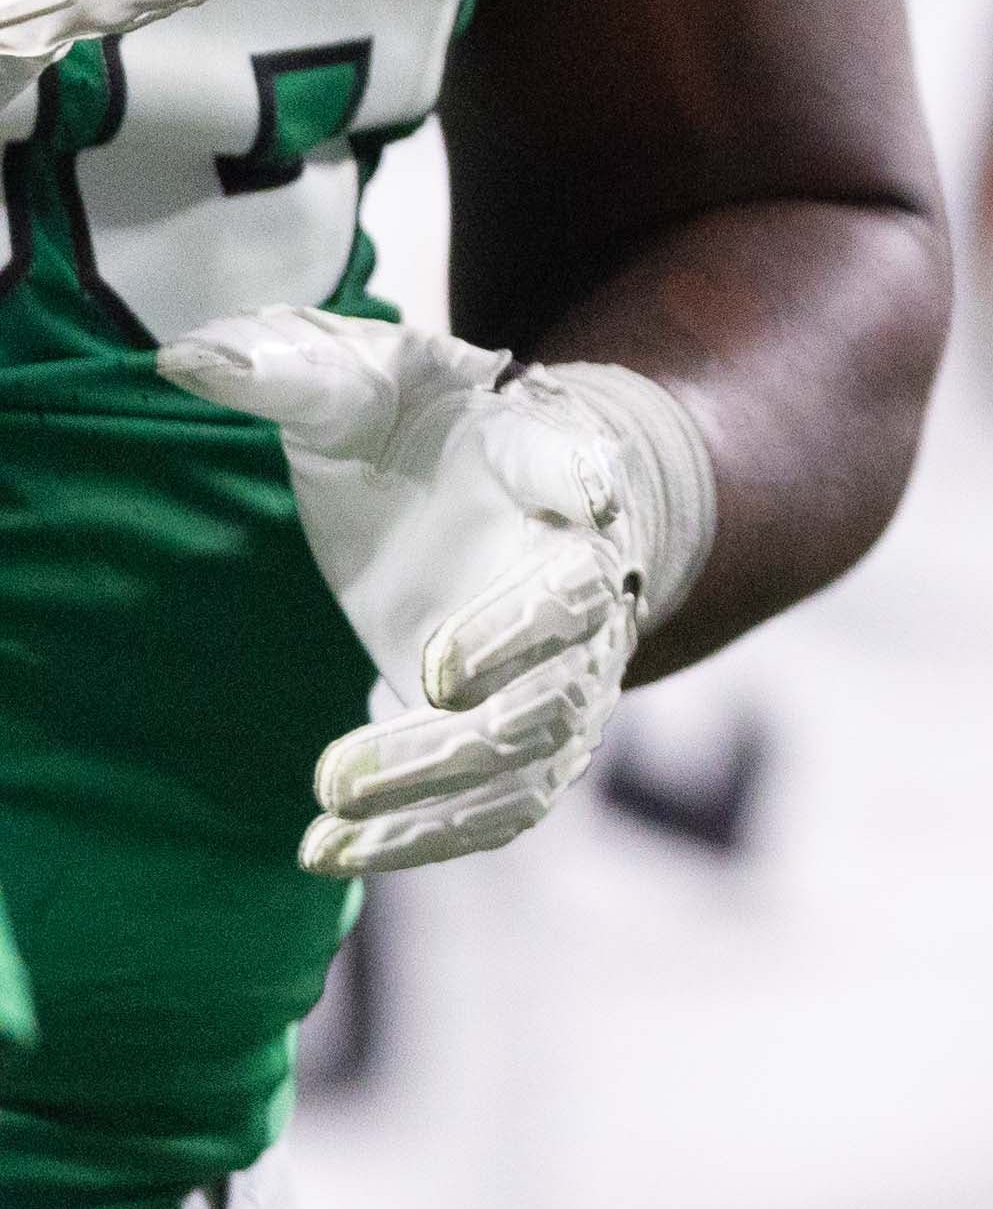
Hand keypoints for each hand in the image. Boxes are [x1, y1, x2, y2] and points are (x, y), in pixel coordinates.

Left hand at [153, 306, 717, 876]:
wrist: (506, 499)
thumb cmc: (438, 432)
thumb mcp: (373, 384)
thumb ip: (300, 369)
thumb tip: (188, 357)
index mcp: (563, 486)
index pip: (583, 513)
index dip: (547, 561)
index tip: (481, 608)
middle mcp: (587, 591)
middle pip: (556, 680)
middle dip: (454, 736)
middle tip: (340, 767)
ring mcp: (569, 673)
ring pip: (531, 758)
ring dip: (434, 798)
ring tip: (327, 818)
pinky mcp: (531, 737)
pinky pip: (506, 805)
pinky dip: (430, 837)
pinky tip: (333, 850)